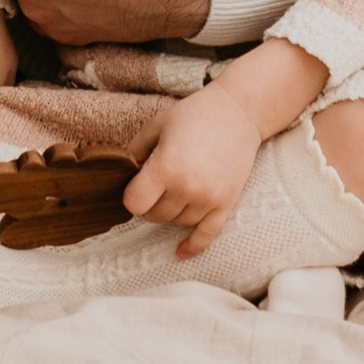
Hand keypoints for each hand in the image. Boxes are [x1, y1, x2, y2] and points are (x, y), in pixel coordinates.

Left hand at [124, 83, 261, 257]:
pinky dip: (193, 245)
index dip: (131, 195)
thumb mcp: (158, 124)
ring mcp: (208, 198)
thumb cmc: (196, 114)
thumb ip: (135, 150)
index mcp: (166, 167)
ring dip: (172, 212)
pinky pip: (207, 235)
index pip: (134, 204)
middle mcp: (187, 187)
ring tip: (177, 189)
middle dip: (151, 203)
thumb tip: (123, 173)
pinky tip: (181, 251)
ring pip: (178, 223)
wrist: (240, 111)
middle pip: (155, 216)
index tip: (137, 185)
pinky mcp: (227, 203)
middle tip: (158, 184)